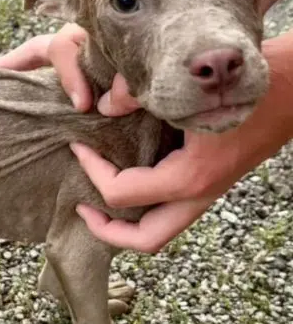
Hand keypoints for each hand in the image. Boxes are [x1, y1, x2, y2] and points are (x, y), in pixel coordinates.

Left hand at [0, 28, 292, 252]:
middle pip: (145, 240)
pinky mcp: (213, 181)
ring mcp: (210, 192)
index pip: (120, 192)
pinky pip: (172, 208)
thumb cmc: (245, 83)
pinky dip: (145, 205)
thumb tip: (103, 105)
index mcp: (189, 177)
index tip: (78, 145)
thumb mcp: (186, 89)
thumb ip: (137, 95)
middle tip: (82, 207)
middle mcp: (200, 193)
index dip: (91, 170)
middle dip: (108, 230)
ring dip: (127, 223)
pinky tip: (128, 176)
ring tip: (99, 198)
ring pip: (161, 229)